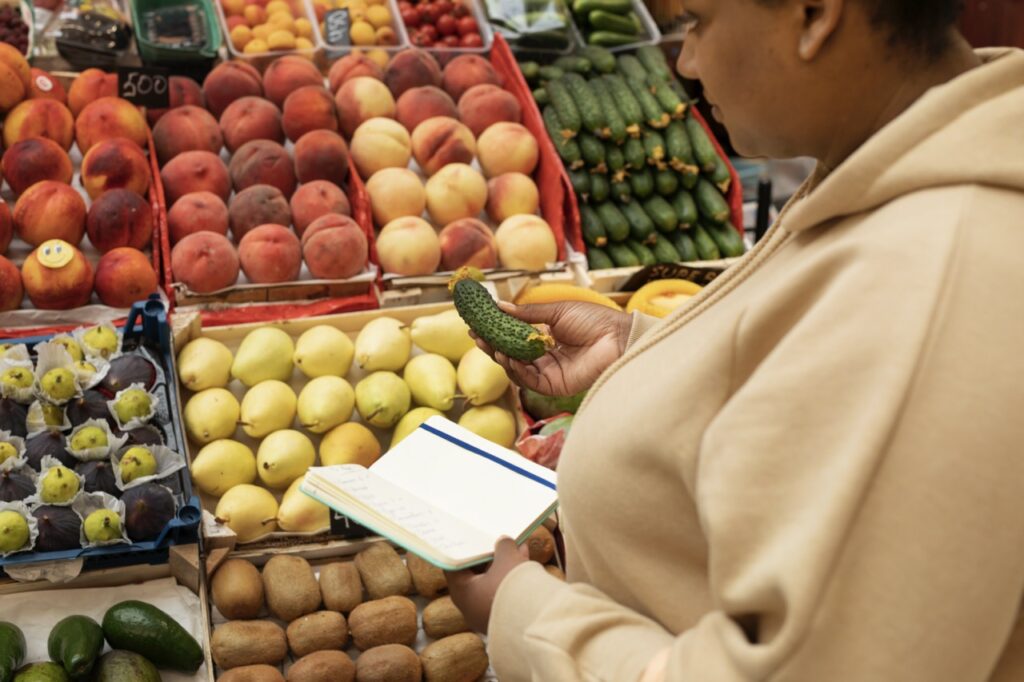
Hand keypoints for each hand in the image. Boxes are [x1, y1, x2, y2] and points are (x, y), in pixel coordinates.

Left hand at [446, 537, 529, 633]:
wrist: (537, 622)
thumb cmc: (512, 586)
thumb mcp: (508, 557)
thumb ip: (503, 546)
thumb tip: (503, 542)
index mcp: (461, 592)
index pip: (454, 565)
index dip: (463, 549)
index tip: (471, 536)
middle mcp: (470, 607)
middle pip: (475, 575)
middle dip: (489, 556)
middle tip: (497, 540)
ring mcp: (487, 615)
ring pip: (493, 584)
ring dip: (504, 566)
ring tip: (518, 547)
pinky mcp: (505, 620)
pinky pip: (504, 594)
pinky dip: (512, 579)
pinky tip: (525, 562)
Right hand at [476, 301, 632, 396]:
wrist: (617, 337)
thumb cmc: (594, 320)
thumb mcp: (556, 312)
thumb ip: (527, 314)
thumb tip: (500, 306)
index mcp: (547, 338)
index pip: (515, 337)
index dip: (497, 331)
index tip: (478, 323)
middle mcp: (546, 357)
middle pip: (512, 354)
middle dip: (492, 345)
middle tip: (475, 335)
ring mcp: (549, 372)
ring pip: (517, 369)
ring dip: (500, 357)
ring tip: (489, 344)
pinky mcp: (554, 385)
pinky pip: (528, 380)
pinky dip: (515, 369)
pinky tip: (506, 356)